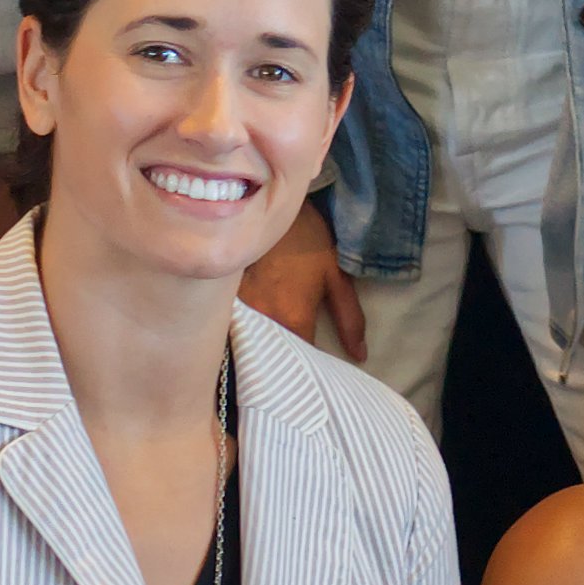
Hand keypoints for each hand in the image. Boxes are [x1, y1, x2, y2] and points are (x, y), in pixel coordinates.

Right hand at [237, 205, 358, 358]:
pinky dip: (247, 333)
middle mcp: (262, 320)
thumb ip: (350, 318)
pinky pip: (237, 327)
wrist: (268, 203)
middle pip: (273, 357)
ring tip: (274, 357)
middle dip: (284, 367)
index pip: (301, 362)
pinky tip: (254, 335)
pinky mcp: (224, 300)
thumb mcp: (336, 276)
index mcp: (293, 318)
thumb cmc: (308, 241)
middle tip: (296, 372)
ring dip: (263, 351)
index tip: (316, 380)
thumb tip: (360, 355)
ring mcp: (239, 311)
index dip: (309, 373)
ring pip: (253, 344)